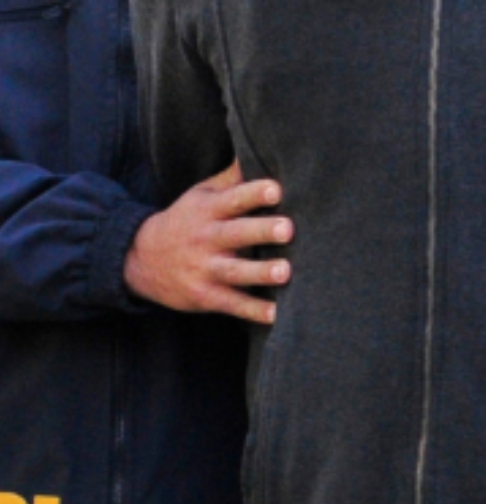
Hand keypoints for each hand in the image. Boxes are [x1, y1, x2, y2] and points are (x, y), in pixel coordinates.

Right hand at [124, 162, 292, 323]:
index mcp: (208, 210)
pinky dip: (254, 312)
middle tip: (288, 229)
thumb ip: (233, 178)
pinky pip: (233, 305)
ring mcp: (205, 269)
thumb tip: (260, 148)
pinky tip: (277, 315)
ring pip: (235, 272)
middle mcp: (206, 239)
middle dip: (261, 231)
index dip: (254, 193)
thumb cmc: (187, 221)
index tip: (276, 189)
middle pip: (236, 234)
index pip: (233, 199)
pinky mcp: (206, 296)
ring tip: (285, 272)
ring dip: (260, 273)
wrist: (139, 258)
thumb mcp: (201, 195)